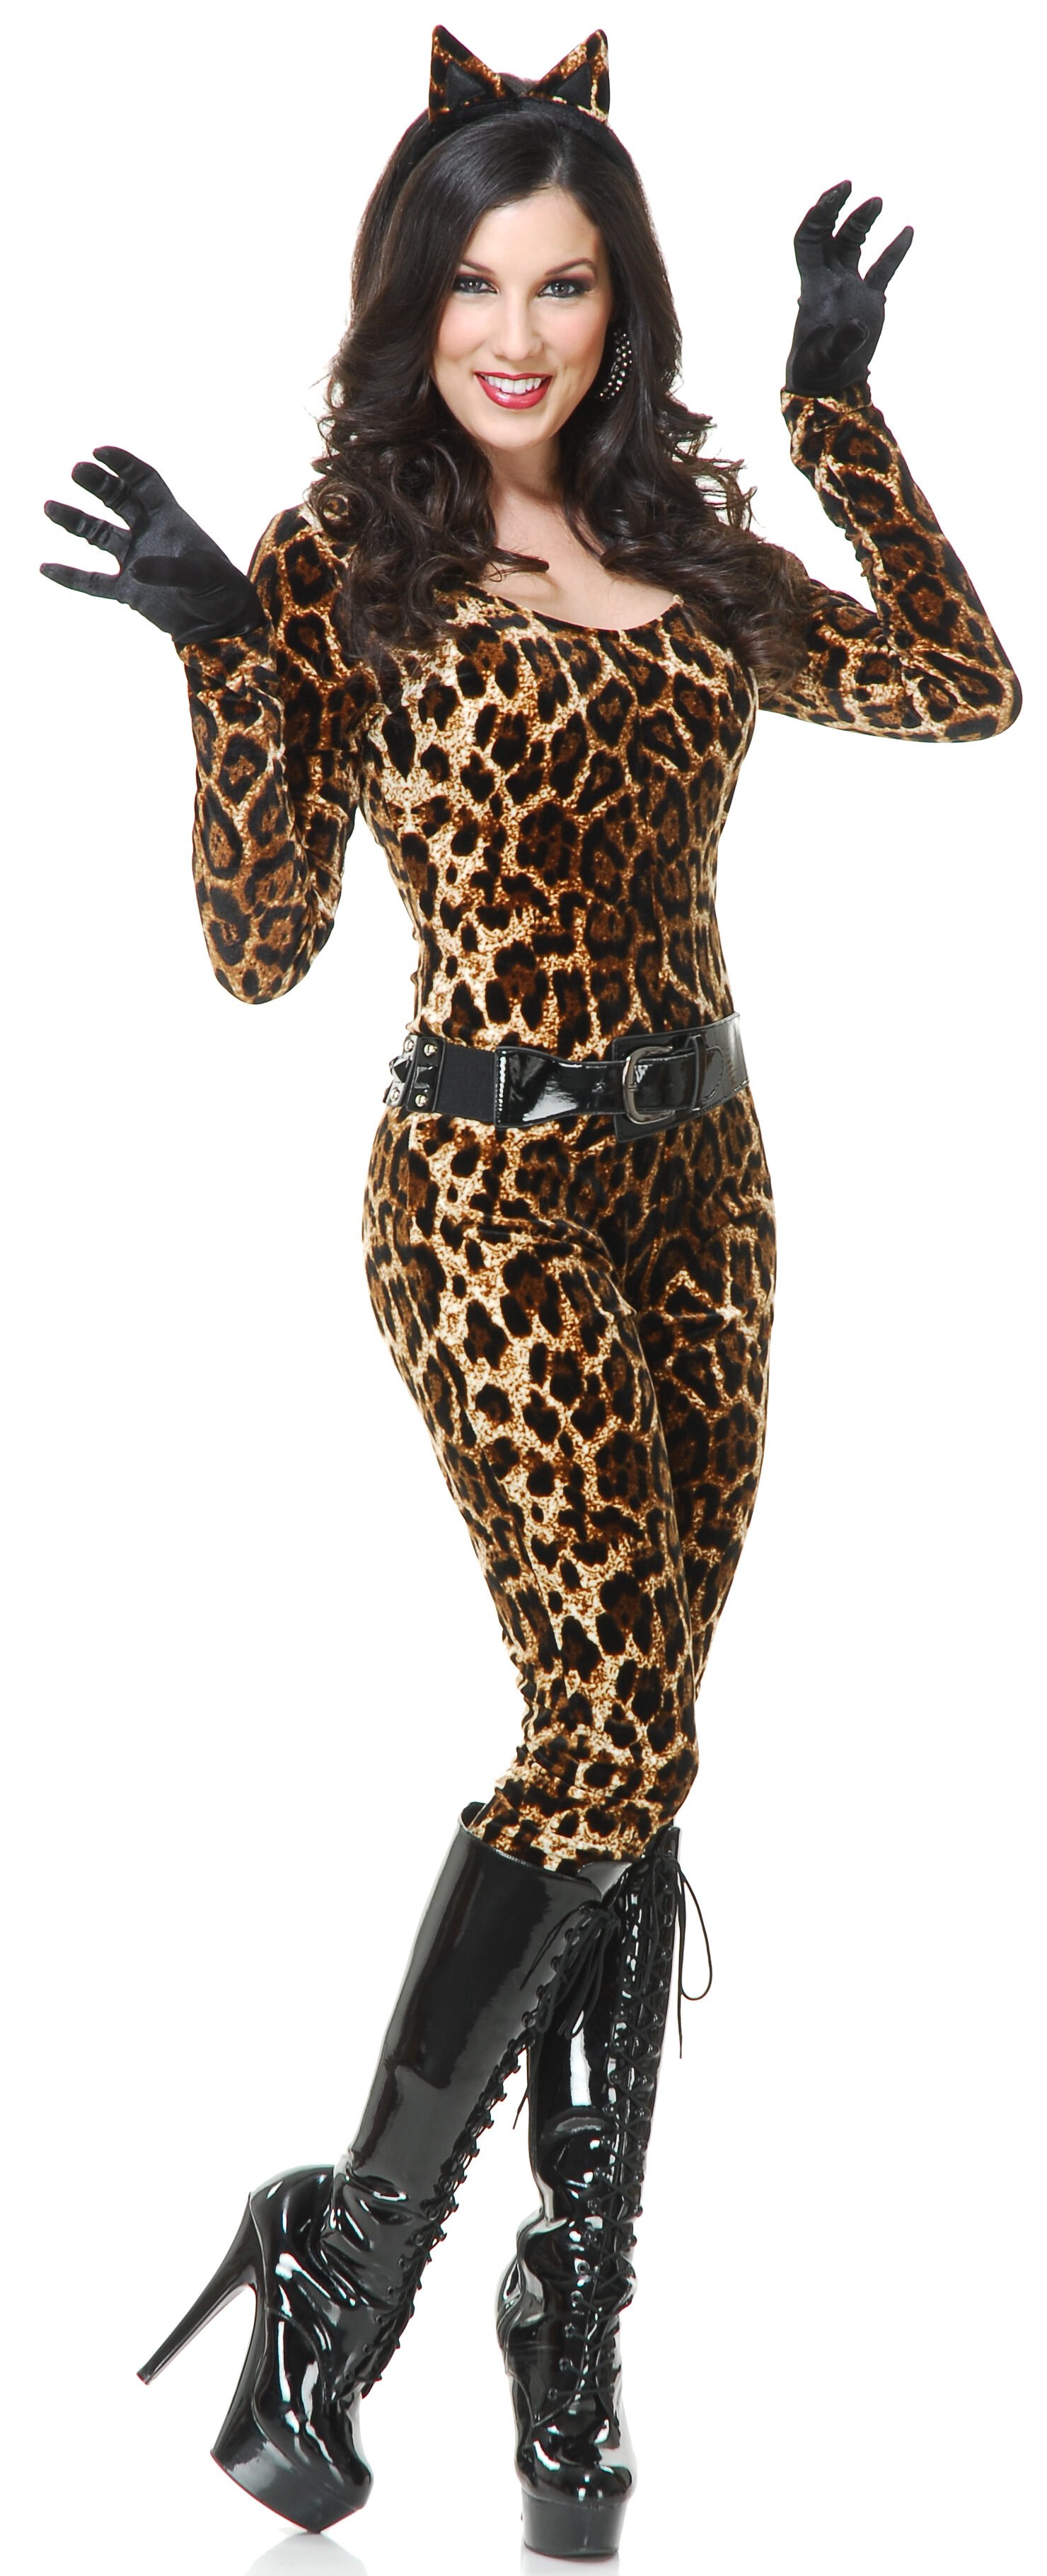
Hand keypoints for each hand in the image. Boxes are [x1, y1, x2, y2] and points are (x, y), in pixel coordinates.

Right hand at [40, 446, 265, 645]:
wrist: (220, 624)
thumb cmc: (220, 590)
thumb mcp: (203, 575)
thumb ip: (170, 569)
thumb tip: (136, 569)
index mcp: (170, 518)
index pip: (144, 482)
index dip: (124, 465)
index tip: (100, 452)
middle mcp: (148, 533)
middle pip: (117, 500)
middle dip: (98, 484)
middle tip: (78, 470)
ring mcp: (134, 560)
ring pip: (97, 534)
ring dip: (75, 520)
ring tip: (50, 507)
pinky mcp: (127, 591)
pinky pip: (92, 582)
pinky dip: (71, 576)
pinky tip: (46, 568)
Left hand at [785, 180, 912, 395]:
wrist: (830, 386)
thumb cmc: (818, 372)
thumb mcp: (827, 357)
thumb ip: (841, 341)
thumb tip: (858, 329)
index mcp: (814, 287)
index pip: (809, 240)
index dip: (819, 216)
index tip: (836, 196)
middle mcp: (829, 281)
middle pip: (830, 235)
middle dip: (837, 209)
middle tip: (851, 186)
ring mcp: (849, 288)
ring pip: (853, 245)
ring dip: (863, 221)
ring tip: (878, 200)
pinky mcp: (868, 300)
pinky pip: (882, 269)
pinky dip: (894, 251)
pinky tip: (908, 231)